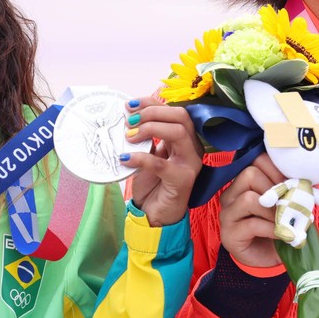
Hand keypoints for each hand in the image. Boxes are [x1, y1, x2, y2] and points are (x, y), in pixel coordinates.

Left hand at [122, 96, 202, 226]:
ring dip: (149, 129)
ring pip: (178, 132)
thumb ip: (146, 136)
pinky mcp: (183, 180)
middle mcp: (193, 147)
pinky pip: (161, 164)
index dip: (152, 103)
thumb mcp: (148, 153)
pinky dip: (140, 158)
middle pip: (181, 116)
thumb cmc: (152, 183)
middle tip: (128, 121)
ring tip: (128, 137)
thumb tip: (129, 115)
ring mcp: (191, 163)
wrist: (155, 214)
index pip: (175, 110)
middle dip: (152, 113)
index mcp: (186, 138)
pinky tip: (125, 159)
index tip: (129, 105)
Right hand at [219, 154, 286, 268]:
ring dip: (273, 211)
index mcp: (244, 182)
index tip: (293, 183)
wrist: (266, 259)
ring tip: (286, 221)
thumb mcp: (284, 205)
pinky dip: (272, 229)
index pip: (256, 160)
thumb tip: (304, 183)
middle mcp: (231, 194)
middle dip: (275, 189)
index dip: (278, 169)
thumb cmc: (275, 227)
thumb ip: (289, 190)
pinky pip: (251, 224)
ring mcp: (227, 214)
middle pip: (249, 175)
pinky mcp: (229, 234)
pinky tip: (283, 235)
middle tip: (289, 203)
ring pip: (248, 198)